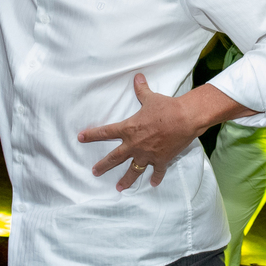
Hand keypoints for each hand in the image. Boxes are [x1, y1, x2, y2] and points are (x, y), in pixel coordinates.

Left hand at [78, 74, 197, 190]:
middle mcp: (135, 145)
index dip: (92, 135)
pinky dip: (156, 178)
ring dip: (126, 180)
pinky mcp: (161, 160)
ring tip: (119, 188)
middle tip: (94, 172)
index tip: (81, 138)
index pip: (106, 132)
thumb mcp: (151, 98)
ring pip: (133, 171)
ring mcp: (148, 154)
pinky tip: (153, 183)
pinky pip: (157, 171)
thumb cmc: (167, 107)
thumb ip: (141, 90)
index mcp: (129, 129)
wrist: (185, 118)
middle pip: (114, 158)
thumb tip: (137, 77)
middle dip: (103, 166)